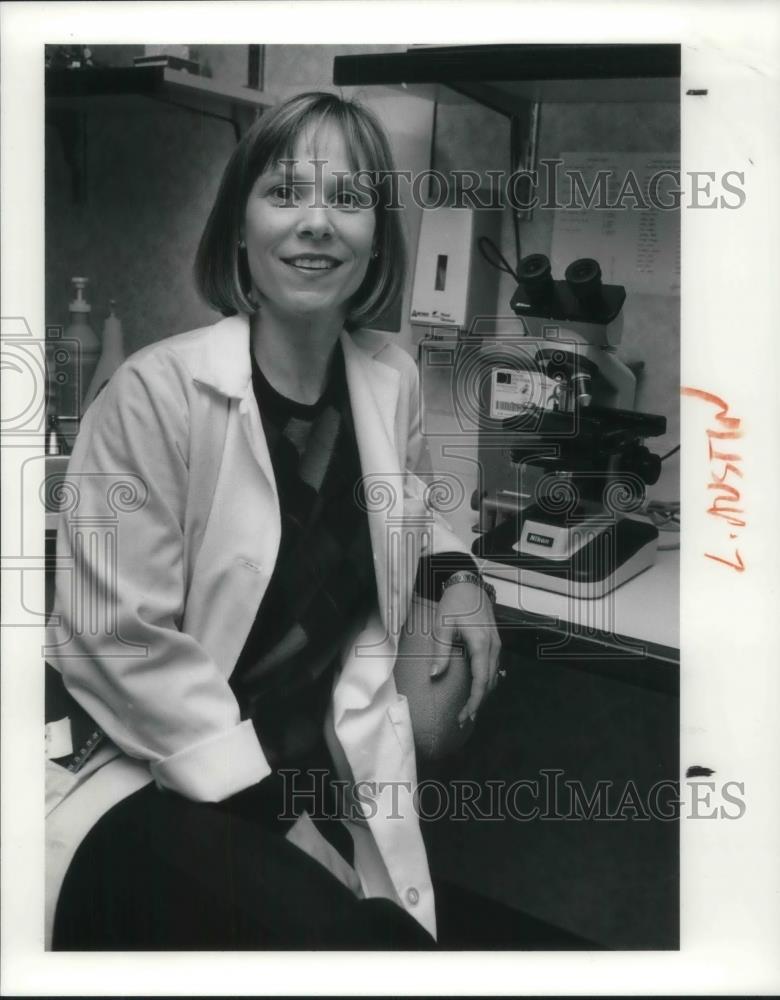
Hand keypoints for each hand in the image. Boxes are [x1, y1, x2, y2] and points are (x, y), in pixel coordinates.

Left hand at [428, 581, 502, 726]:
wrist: (467, 583)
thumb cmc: (454, 602)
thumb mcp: (442, 626)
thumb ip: (440, 652)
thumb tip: (435, 676)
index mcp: (481, 645)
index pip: (481, 681)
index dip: (474, 702)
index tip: (464, 716)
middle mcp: (493, 647)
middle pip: (490, 683)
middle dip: (478, 703)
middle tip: (463, 718)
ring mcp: (497, 644)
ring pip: (494, 677)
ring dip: (483, 694)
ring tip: (469, 708)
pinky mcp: (495, 642)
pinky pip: (494, 668)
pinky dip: (486, 682)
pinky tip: (476, 688)